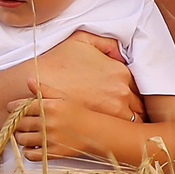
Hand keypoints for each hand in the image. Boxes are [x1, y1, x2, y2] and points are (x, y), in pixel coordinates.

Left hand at [9, 94, 122, 163]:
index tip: (11, 108)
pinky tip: (32, 146)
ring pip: (22, 139)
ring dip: (20, 137)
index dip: (13, 108)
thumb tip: (29, 80)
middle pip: (19, 124)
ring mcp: (51, 139)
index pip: (21, 107)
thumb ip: (44, 90)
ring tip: (24, 134)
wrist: (94, 131)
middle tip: (16, 122)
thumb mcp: (63, 98)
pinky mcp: (53, 152)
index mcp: (50, 107)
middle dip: (15, 123)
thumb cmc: (77, 113)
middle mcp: (49, 122)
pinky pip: (30, 154)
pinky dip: (27, 151)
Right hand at [15, 29, 143, 121]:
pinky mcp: (100, 126)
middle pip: (139, 105)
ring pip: (133, 121)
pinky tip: (111, 132)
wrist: (35, 85)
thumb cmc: (58, 61)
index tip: (128, 96)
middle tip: (127, 111)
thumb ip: (107, 42)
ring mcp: (113, 111)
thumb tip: (120, 54)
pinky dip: (118, 133)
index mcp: (120, 72)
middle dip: (134, 108)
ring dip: (129, 122)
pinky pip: (119, 133)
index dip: (134, 92)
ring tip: (123, 125)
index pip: (139, 86)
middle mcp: (121, 92)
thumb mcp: (83, 39)